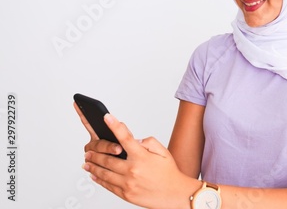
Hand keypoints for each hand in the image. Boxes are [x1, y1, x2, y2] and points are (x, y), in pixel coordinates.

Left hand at [74, 104, 199, 208]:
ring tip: (87, 162)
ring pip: (104, 173)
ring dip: (93, 167)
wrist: (175, 194)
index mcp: (141, 157)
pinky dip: (99, 180)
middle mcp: (132, 170)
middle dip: (95, 153)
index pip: (125, 138)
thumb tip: (134, 140)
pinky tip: (94, 176)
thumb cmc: (169, 172)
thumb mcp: (163, 152)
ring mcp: (127, 183)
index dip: (114, 125)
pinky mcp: (126, 194)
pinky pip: (108, 186)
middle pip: (107, 159)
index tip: (106, 117)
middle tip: (88, 150)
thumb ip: (148, 142)